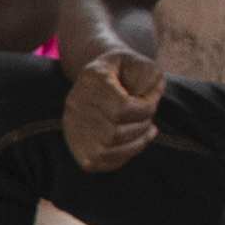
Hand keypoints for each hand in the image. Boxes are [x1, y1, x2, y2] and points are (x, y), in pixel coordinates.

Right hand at [58, 42, 165, 173]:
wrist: (98, 78)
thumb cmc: (124, 70)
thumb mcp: (139, 62)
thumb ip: (150, 75)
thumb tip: (150, 96)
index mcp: (92, 78)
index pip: (121, 107)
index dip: (146, 109)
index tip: (152, 103)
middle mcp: (75, 103)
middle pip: (115, 132)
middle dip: (141, 127)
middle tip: (149, 118)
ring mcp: (72, 126)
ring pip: (108, 150)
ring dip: (136, 143)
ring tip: (146, 130)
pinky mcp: (76, 145)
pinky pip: (101, 162)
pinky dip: (124, 155)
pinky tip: (133, 142)